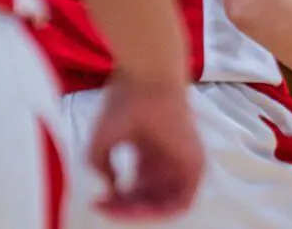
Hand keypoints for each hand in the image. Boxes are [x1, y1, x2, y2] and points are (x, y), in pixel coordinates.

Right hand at [86, 75, 203, 220]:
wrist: (148, 78)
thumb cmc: (124, 101)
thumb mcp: (103, 141)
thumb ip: (103, 169)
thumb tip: (112, 189)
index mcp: (148, 151)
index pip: (133, 188)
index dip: (114, 202)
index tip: (96, 202)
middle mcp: (166, 158)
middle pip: (147, 198)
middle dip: (124, 209)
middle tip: (105, 208)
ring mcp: (181, 160)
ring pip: (164, 202)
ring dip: (142, 212)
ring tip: (122, 208)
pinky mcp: (195, 162)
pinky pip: (184, 199)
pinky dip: (164, 210)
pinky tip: (142, 209)